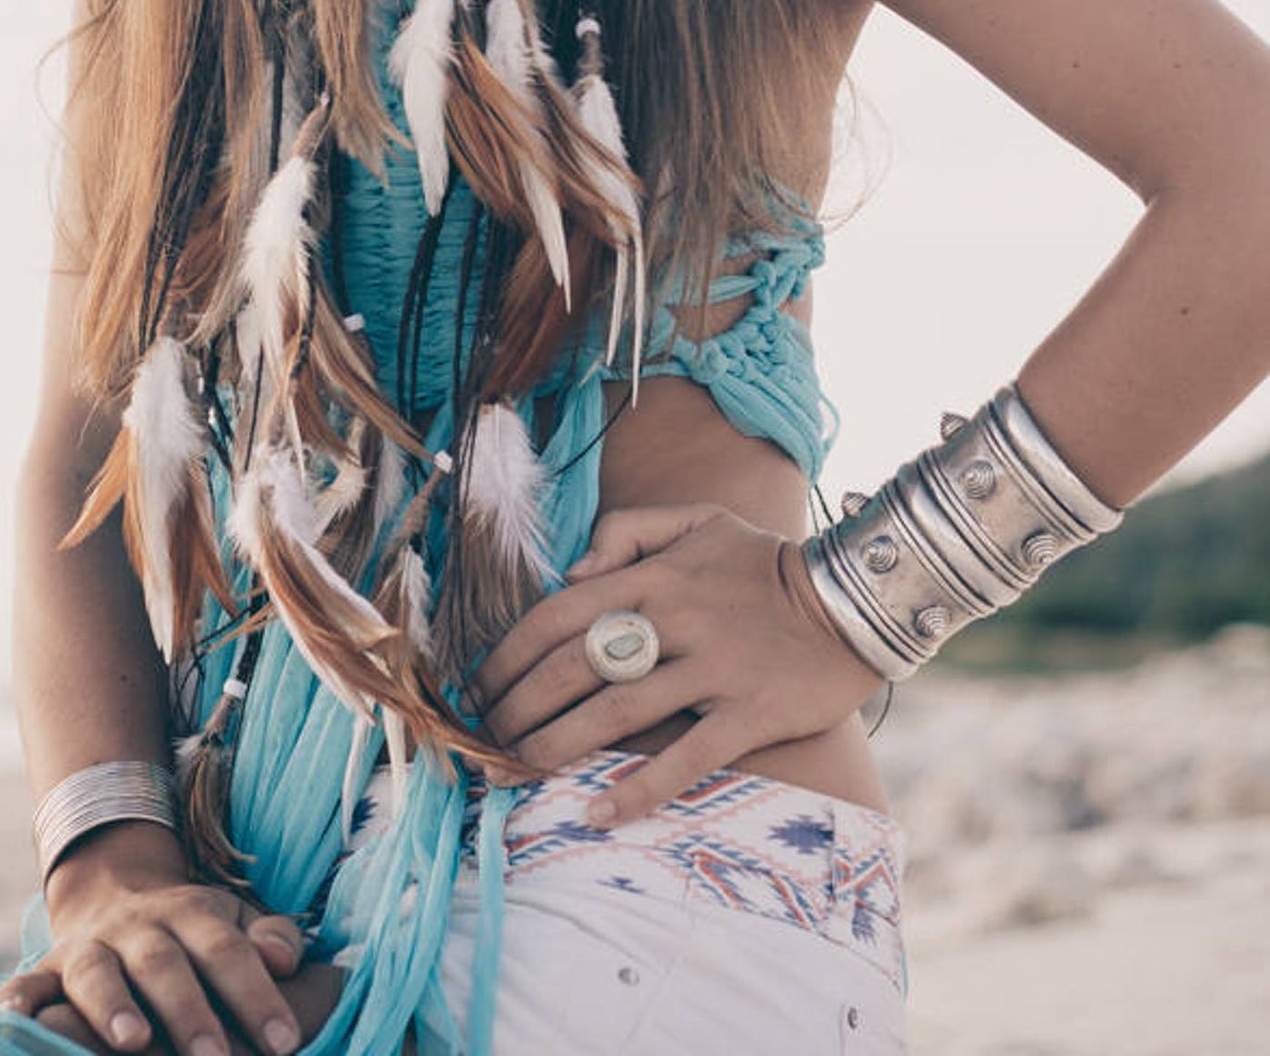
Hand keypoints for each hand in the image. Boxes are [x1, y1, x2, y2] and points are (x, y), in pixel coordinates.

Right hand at [0, 825, 336, 1055]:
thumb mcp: (237, 919)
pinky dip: (16, 1001)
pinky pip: (26, 983)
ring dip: (111, 1005)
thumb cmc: (195, 930)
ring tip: (133, 1043)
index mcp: (193, 913)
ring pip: (98, 971)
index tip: (285, 1039)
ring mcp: (90, 946)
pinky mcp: (48, 968)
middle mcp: (139, 927)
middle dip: (189, 1011)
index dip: (256, 994)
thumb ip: (271, 936)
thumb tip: (286, 960)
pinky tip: (12, 1021)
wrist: (118, 893)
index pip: (227, 950)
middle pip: (164, 964)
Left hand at [473, 502, 883, 827]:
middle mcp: (676, 619)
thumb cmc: (766, 563)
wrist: (853, 601)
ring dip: (559, 744)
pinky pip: (686, 759)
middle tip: (491, 734)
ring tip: (521, 767)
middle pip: (575, 666)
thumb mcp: (699, 521)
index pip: (561, 612)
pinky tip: (599, 814)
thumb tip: (570, 573)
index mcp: (656, 574)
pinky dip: (640, 790)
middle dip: (520, 704)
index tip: (481, 684)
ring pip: (617, 712)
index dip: (510, 652)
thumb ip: (630, 531)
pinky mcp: (748, 713)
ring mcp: (713, 669)